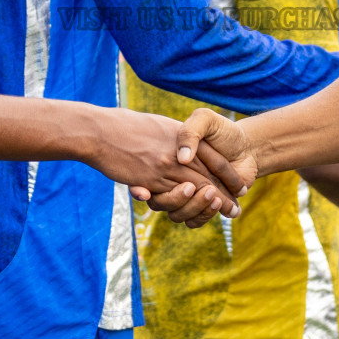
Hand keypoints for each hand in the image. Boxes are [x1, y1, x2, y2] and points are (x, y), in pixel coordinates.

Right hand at [90, 109, 243, 220]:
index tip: (239, 186)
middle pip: (207, 178)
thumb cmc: (126, 125)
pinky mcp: (149, 182)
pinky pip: (170, 199)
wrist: (99, 130)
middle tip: (236, 209)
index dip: (228, 173)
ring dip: (208, 205)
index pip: (213, 157)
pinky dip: (185, 208)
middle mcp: (176, 152)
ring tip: (221, 212)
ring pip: (192, 191)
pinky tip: (194, 214)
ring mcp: (163, 168)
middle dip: (223, 195)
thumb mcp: (159, 124)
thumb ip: (177, 137)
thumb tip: (187, 151)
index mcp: (181, 136)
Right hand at [141, 107, 259, 228]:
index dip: (167, 183)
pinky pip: (191, 220)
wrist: (246, 146)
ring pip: (178, 213)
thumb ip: (190, 132)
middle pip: (169, 199)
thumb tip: (183, 158)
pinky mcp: (200, 205)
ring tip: (217, 198)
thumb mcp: (205, 119)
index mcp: (171, 159)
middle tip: (207, 190)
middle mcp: (175, 177)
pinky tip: (218, 208)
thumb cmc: (224, 132)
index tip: (187, 182)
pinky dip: (202, 217)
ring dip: (197, 209)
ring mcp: (187, 193)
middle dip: (189, 199)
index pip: (160, 176)